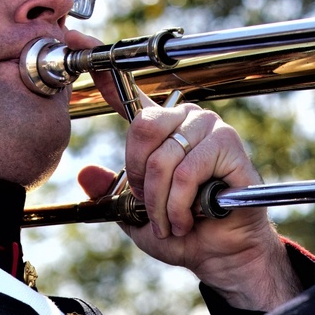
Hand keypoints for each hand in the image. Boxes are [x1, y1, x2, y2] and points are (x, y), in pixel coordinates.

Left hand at [65, 30, 300, 311]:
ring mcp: (210, 128)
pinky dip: (180, 205)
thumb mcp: (135, 216)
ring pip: (164, 159)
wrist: (221, 255)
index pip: (132, 96)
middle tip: (149, 204)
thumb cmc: (184, 232)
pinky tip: (188, 220)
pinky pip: (187, 173)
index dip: (109, 80)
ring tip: (171, 222)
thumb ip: (111, 194)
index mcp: (162, 129)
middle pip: (143, 128)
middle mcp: (186, 119)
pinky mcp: (229, 146)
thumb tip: (85, 173)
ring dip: (160, 203)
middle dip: (139, 177)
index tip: (91, 60)